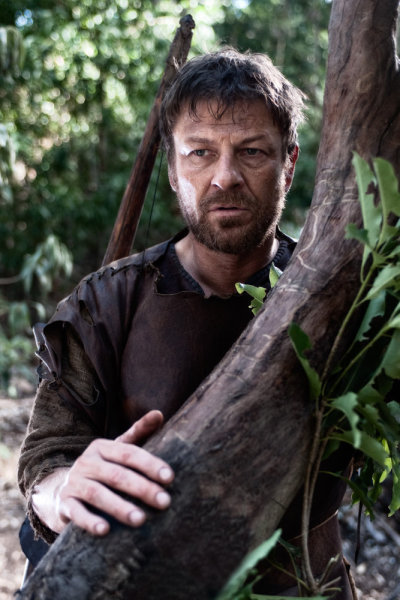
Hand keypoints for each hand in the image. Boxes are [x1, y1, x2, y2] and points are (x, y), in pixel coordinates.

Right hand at [34, 410, 173, 535]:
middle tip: (164, 502)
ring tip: (141, 520)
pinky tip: (105, 530)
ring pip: (97, 494)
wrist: (65, 491)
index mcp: (102, 447)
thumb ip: (139, 433)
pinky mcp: (64, 504)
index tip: (170, 477)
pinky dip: (90, 522)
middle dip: (142, 488)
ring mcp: (74, 483)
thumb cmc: (103, 469)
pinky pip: (76, 513)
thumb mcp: (118, 450)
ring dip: (119, 507)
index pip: (128, 453)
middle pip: (116, 474)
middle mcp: (86, 462)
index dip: (149, 464)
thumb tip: (159, 413)